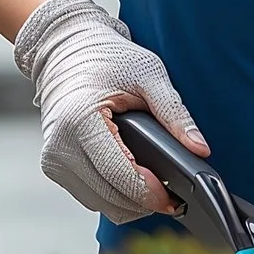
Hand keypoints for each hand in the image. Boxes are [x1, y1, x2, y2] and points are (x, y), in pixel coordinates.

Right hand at [10, 0, 208, 222]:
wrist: (66, 49)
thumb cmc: (106, 57)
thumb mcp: (149, 74)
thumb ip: (175, 113)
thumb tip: (200, 148)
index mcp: (80, 121)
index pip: (118, 175)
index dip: (149, 192)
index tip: (174, 198)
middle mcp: (60, 146)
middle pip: (109, 197)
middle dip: (144, 201)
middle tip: (174, 195)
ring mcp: (53, 159)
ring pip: (99, 204)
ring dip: (130, 202)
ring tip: (156, 187)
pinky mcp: (53, 166)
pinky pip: (89, 196)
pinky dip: (113, 195)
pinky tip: (133, 180)